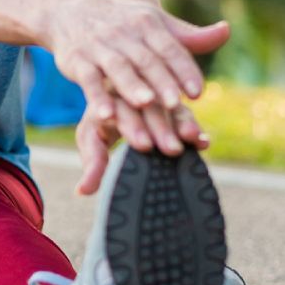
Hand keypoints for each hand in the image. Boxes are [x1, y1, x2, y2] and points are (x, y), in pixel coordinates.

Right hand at [46, 0, 228, 119]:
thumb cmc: (121, 22)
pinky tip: (105, 115)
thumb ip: (188, 37)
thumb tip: (226, 32)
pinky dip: (97, 97)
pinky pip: (88, 80)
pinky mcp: (77, 61)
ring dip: (131, 86)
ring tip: (146, 104)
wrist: (68, 10)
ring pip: (118, 68)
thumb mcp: (153, 23)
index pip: (170, 48)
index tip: (198, 92)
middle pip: (146, 60)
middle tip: (176, 105)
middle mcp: (124, 33)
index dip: (184, 69)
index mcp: (147, 24)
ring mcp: (99, 47)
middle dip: (161, 82)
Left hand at [74, 98, 210, 194]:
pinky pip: (184, 110)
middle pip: (146, 108)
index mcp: (106, 100)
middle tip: (171, 150)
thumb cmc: (100, 124)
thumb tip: (82, 191)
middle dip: (160, 129)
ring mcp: (152, 93)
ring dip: (181, 124)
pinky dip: (193, 125)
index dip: (131, 128)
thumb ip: (92, 164)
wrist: (114, 95)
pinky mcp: (171, 99)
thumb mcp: (92, 140)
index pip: (119, 112)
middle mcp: (130, 93)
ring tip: (191, 139)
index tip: (143, 145)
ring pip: (168, 107)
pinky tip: (203, 141)